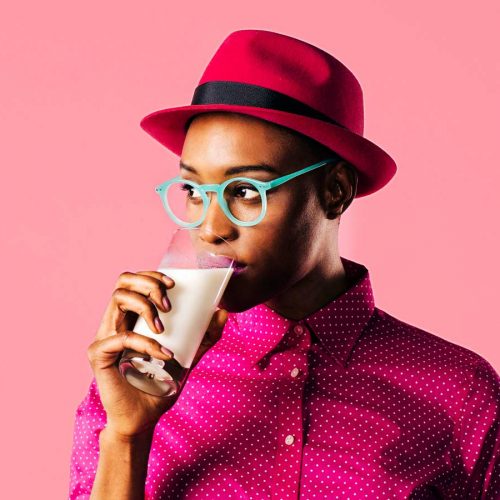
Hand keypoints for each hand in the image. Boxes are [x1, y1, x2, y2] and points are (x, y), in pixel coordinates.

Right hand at [87, 270, 227, 439]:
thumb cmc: (161, 385)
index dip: (153, 275)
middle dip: (149, 284)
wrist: (143, 419)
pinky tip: (162, 355)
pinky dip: (144, 343)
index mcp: (132, 317)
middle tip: (169, 304)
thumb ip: (204, 336)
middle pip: (124, 281)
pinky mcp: (98, 354)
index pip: (136, 281)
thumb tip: (223, 312)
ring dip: (145, 307)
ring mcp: (104, 336)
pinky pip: (120, 337)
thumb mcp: (189, 356)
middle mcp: (116, 321)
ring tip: (162, 328)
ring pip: (118, 298)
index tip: (174, 284)